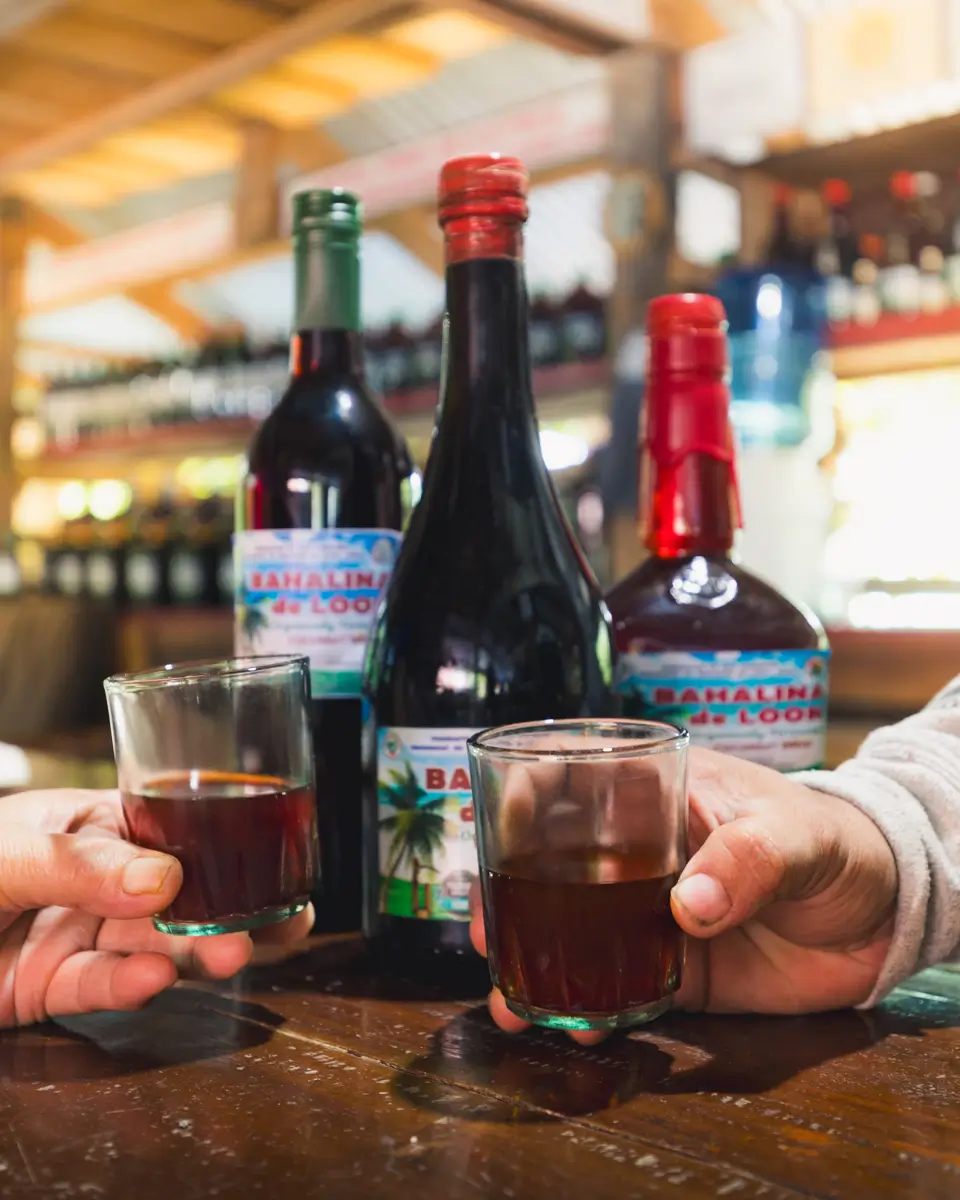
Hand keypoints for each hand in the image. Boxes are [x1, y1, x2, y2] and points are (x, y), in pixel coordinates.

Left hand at [0, 788, 311, 1026]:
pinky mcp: (54, 987)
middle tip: (282, 923)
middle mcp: (98, 879)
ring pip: (155, 943)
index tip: (276, 861)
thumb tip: (163, 877)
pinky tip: (150, 979)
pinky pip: (102, 986)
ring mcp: (79, 933)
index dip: (229, 843)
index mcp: (93, 824)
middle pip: (181, 893)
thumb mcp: (7, 849)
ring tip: (235, 955)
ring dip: (197, 950)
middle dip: (232, 907)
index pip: (174, 828)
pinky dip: (129, 986)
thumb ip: (78, 859)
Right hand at [471, 748, 896, 1042]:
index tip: (496, 836)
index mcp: (656, 793)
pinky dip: (586, 1007)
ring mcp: (650, 912)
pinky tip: (568, 1026)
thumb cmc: (836, 839)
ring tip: (509, 1001)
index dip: (522, 801)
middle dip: (506, 897)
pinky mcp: (674, 969)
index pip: (570, 781)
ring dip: (532, 962)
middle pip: (550, 866)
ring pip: (571, 932)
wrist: (883, 913)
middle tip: (486, 936)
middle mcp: (637, 852)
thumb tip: (688, 906)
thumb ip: (749, 858)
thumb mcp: (797, 833)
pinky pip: (617, 987)